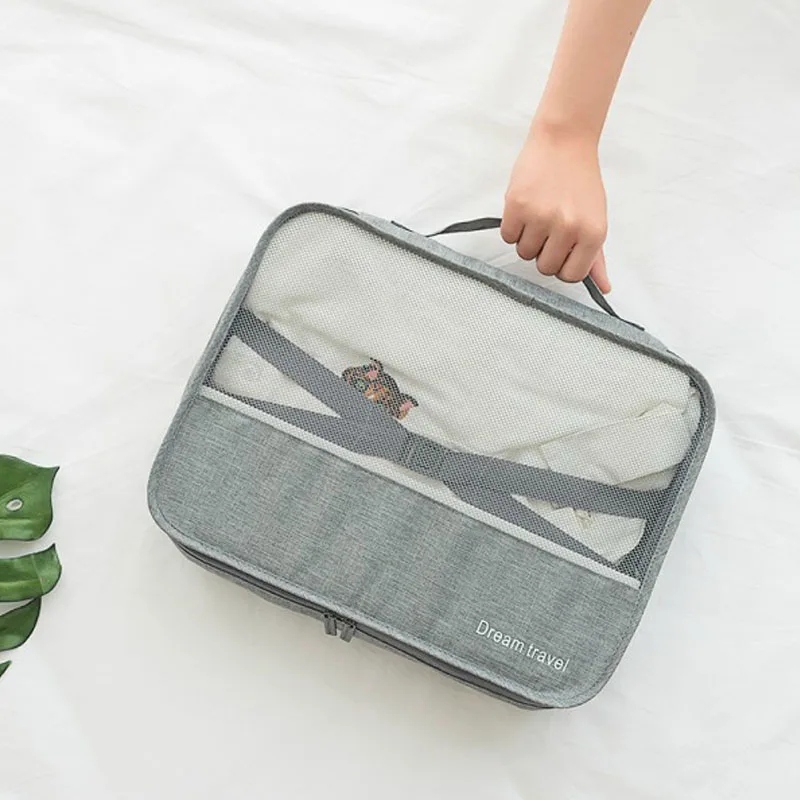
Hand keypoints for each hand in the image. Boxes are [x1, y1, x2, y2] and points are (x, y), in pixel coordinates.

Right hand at [501, 124, 610, 292]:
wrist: (564, 140)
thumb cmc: (580, 181)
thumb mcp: (595, 219)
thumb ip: (596, 257)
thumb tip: (602, 289)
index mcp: (592, 233)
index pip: (571, 275)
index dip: (562, 266)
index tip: (561, 251)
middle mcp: (568, 227)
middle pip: (544, 268)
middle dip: (543, 252)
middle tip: (549, 228)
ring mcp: (541, 217)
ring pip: (523, 253)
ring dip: (527, 239)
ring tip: (537, 214)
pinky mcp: (517, 206)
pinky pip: (508, 236)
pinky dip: (512, 227)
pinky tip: (524, 208)